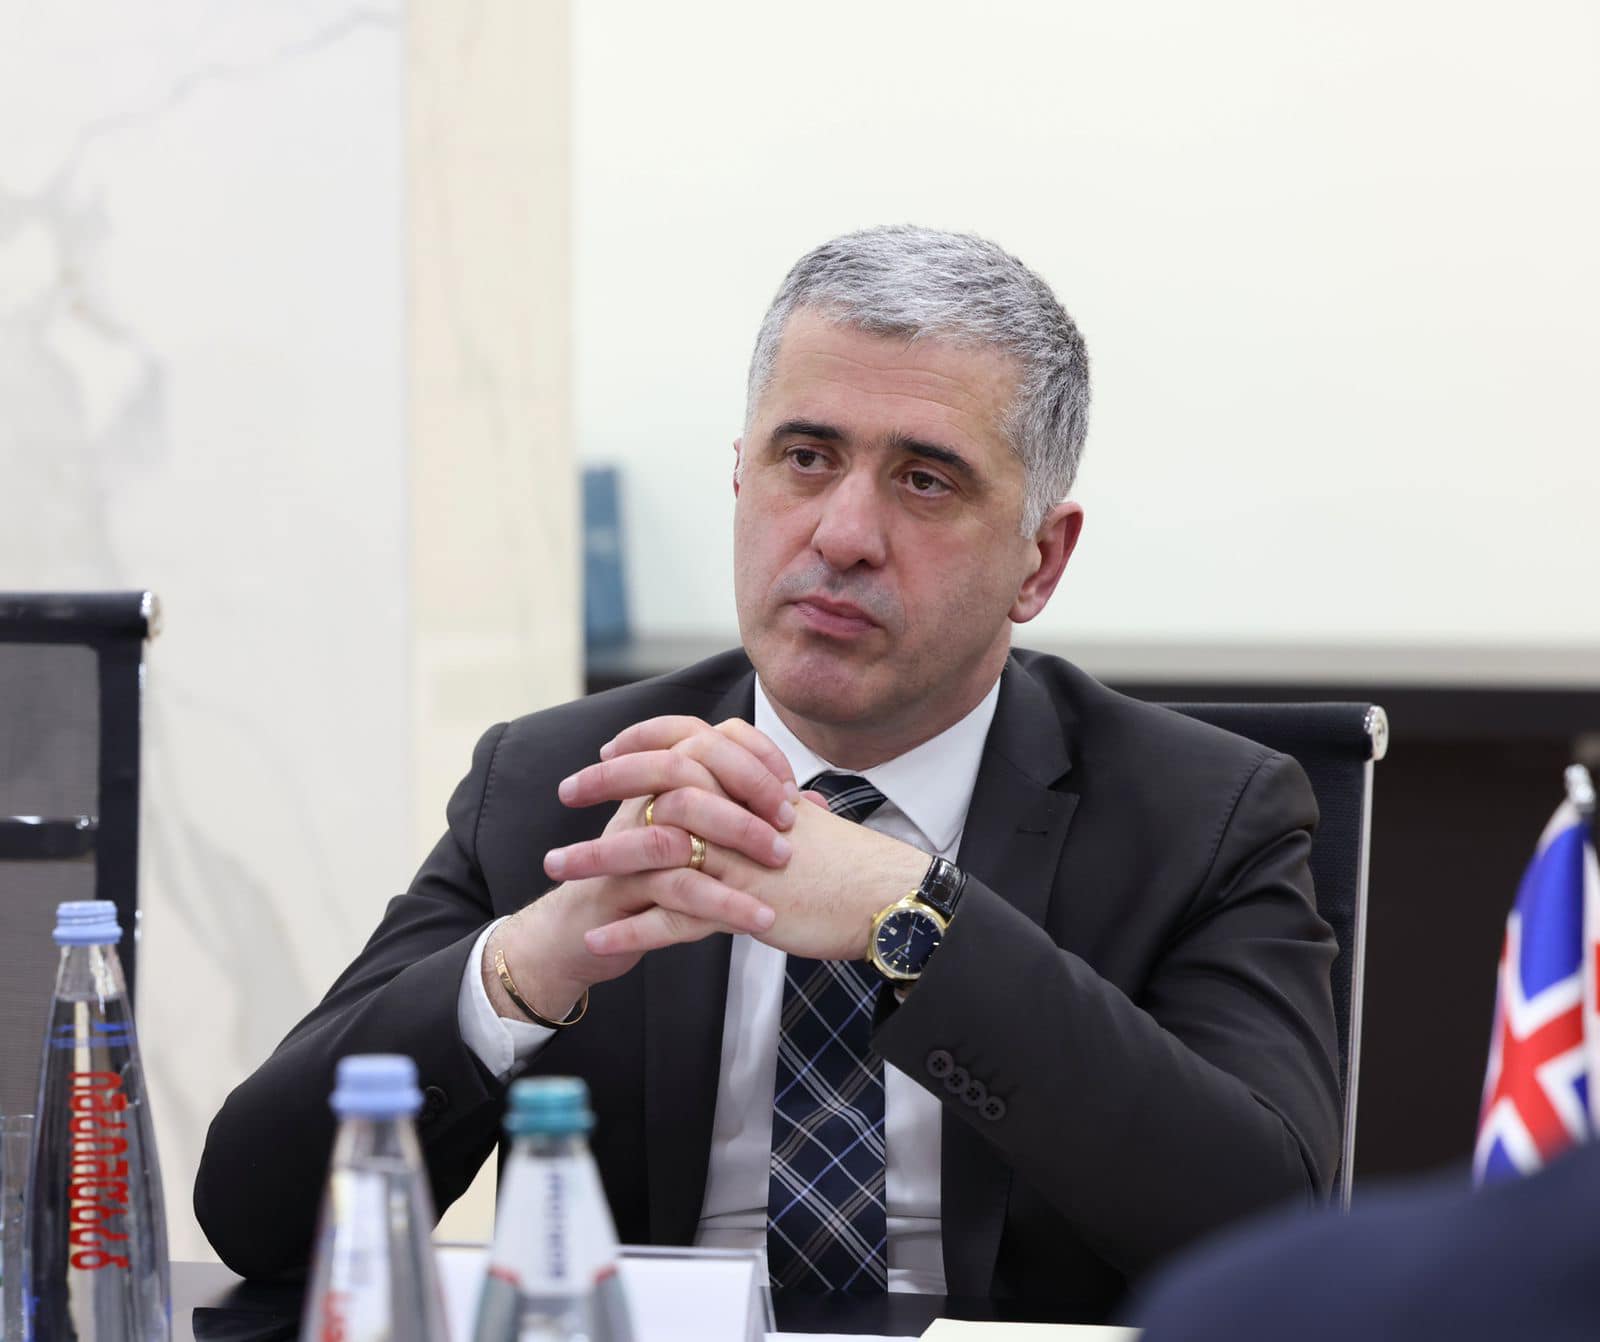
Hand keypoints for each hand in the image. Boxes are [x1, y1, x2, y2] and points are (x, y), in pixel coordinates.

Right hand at [486, 718, 799, 1020]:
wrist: (583, 937)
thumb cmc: (650, 884)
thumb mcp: (701, 843)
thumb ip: (751, 816)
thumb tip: (814, 803)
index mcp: (657, 785)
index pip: (706, 740)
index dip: (753, 756)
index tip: (791, 790)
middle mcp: (638, 806)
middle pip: (691, 772)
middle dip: (749, 795)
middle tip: (791, 826)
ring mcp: (623, 847)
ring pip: (682, 835)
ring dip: (737, 849)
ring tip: (780, 868)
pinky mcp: (619, 893)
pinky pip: (676, 893)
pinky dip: (723, 905)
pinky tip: (760, 921)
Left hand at [560, 715, 928, 961]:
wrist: (883, 896)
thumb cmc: (842, 860)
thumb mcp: (796, 813)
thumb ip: (756, 796)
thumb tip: (731, 781)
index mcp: (752, 783)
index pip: (686, 740)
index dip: (642, 741)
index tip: (608, 750)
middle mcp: (739, 812)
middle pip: (656, 787)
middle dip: (602, 788)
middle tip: (563, 794)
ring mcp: (736, 859)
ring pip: (652, 851)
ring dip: (597, 861)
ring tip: (556, 871)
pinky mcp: (740, 907)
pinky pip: (673, 917)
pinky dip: (631, 927)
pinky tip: (597, 937)